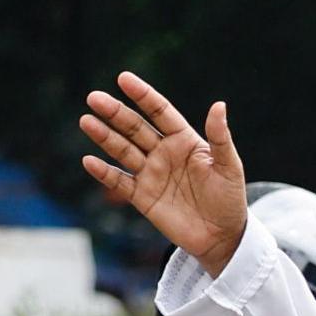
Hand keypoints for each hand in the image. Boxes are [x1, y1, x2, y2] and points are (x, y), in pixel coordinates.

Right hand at [79, 74, 248, 272]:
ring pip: (123, 150)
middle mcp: (163, 152)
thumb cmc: (230, 198)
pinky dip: (104, 172)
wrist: (223, 237)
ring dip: (104, 136)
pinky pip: (120, 182)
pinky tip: (89, 161)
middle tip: (94, 98)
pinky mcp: (143, 197)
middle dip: (115, 112)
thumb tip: (219, 105)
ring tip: (86, 121)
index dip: (142, 95)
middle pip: (135, 128)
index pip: (159, 111)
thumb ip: (220, 137)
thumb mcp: (229, 166)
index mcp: (184, 139)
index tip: (123, 78)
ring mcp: (151, 174)